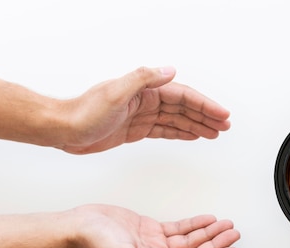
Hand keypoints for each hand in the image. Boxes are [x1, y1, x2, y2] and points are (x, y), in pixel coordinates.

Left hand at [59, 66, 230, 153]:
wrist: (64, 129)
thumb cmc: (84, 112)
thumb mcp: (114, 92)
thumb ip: (143, 79)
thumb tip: (170, 71)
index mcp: (144, 90)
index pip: (182, 96)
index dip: (204, 104)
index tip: (222, 114)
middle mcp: (146, 101)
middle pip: (184, 108)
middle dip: (206, 115)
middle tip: (225, 125)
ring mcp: (142, 115)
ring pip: (177, 120)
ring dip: (197, 125)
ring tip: (215, 132)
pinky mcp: (136, 129)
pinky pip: (165, 130)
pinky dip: (180, 132)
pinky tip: (192, 135)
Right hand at [70, 204, 240, 247]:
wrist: (78, 226)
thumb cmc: (95, 245)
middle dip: (217, 244)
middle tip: (235, 234)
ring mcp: (156, 246)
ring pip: (191, 241)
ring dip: (209, 233)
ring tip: (227, 225)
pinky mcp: (150, 231)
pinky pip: (179, 229)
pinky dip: (194, 225)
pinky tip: (207, 219)